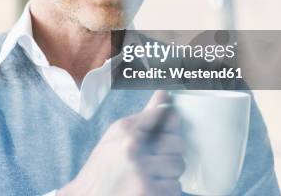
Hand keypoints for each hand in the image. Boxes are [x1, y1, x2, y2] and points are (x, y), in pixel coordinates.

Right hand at [58, 91, 184, 195]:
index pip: (164, 116)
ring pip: (178, 166)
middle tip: (155, 160)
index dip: (170, 125)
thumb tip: (165, 94)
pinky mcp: (148, 192)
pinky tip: (150, 188)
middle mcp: (132, 147)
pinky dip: (166, 190)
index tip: (165, 133)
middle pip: (177, 143)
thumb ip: (145, 117)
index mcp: (124, 130)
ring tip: (150, 176)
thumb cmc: (102, 168)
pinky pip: (175, 187)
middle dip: (170, 153)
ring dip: (168, 174)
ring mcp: (141, 171)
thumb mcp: (116, 137)